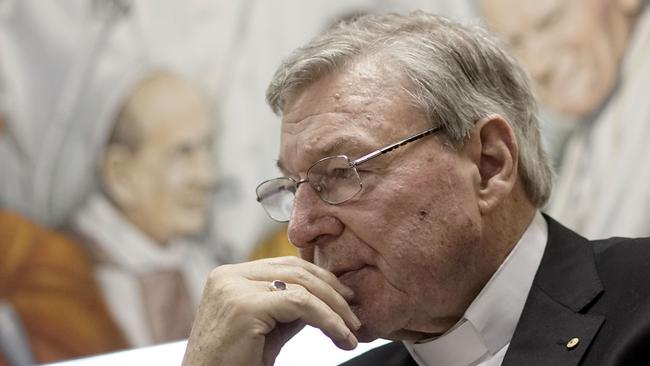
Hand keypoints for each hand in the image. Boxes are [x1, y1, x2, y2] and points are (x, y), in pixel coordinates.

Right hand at [181, 256, 361, 365]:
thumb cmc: (232, 364)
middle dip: (333, 292)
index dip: (320, 278)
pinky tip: (339, 335)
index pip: (285, 264)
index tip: (345, 297)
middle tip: (354, 316)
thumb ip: (288, 307)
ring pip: (302, 285)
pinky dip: (327, 319)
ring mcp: (233, 288)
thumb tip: (326, 296)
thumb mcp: (266, 329)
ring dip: (334, 308)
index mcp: (229, 276)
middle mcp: (228, 276)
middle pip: (295, 270)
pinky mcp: (244, 307)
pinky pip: (300, 304)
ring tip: (350, 330)